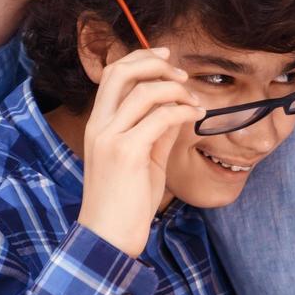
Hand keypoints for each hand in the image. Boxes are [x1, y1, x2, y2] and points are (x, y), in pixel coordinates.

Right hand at [76, 48, 203, 256]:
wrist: (108, 237)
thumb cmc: (126, 201)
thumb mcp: (144, 158)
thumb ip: (157, 130)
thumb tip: (180, 107)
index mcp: (98, 124)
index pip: (112, 74)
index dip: (140, 58)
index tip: (167, 57)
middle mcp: (99, 126)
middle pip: (120, 72)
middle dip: (154, 63)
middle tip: (182, 73)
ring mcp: (110, 138)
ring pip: (143, 91)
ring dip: (175, 89)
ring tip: (194, 101)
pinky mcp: (126, 153)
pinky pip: (159, 118)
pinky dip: (182, 111)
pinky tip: (195, 117)